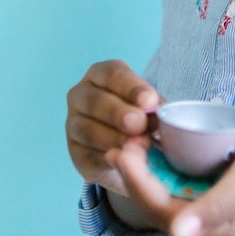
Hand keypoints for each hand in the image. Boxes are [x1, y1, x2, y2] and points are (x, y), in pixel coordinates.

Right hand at [65, 59, 160, 196]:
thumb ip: (153, 106)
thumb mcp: (150, 104)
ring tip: (139, 146)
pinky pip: (87, 155)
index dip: (131, 87)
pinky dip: (108, 158)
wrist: (127, 148)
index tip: (149, 100)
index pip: (113, 74)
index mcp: (100, 75)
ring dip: (114, 139)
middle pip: (96, 101)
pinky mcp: (76, 153)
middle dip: (119, 113)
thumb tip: (161, 114)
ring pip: (88, 130)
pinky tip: (125, 161)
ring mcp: (73, 124)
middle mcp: (81, 95)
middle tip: (140, 124)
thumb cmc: (141, 114)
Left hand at [112, 130, 234, 235]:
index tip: (121, 148)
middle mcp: (214, 233)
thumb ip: (213, 207)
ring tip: (134, 144)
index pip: (163, 210)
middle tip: (120, 143)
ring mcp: (219, 218)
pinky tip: (160, 152)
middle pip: (162, 208)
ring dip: (150, 175)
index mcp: (218, 235)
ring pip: (171, 199)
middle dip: (137, 178)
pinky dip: (169, 173)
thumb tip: (178, 233)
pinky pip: (186, 190)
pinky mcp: (224, 201)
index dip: (137, 181)